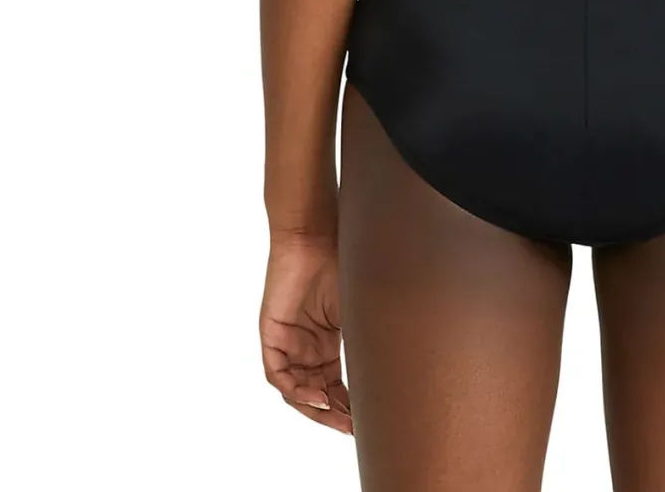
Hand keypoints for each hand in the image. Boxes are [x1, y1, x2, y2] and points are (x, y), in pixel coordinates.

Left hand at [260, 234, 352, 433]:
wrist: (314, 237)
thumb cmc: (340, 263)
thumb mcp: (358, 310)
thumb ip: (366, 339)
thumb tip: (392, 367)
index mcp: (326, 342)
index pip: (335, 385)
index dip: (348, 405)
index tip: (364, 421)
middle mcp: (306, 347)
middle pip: (316, 393)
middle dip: (333, 414)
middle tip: (352, 428)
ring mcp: (288, 343)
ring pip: (297, 390)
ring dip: (316, 407)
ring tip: (339, 416)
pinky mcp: (272, 336)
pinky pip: (279, 375)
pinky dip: (297, 390)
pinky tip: (317, 395)